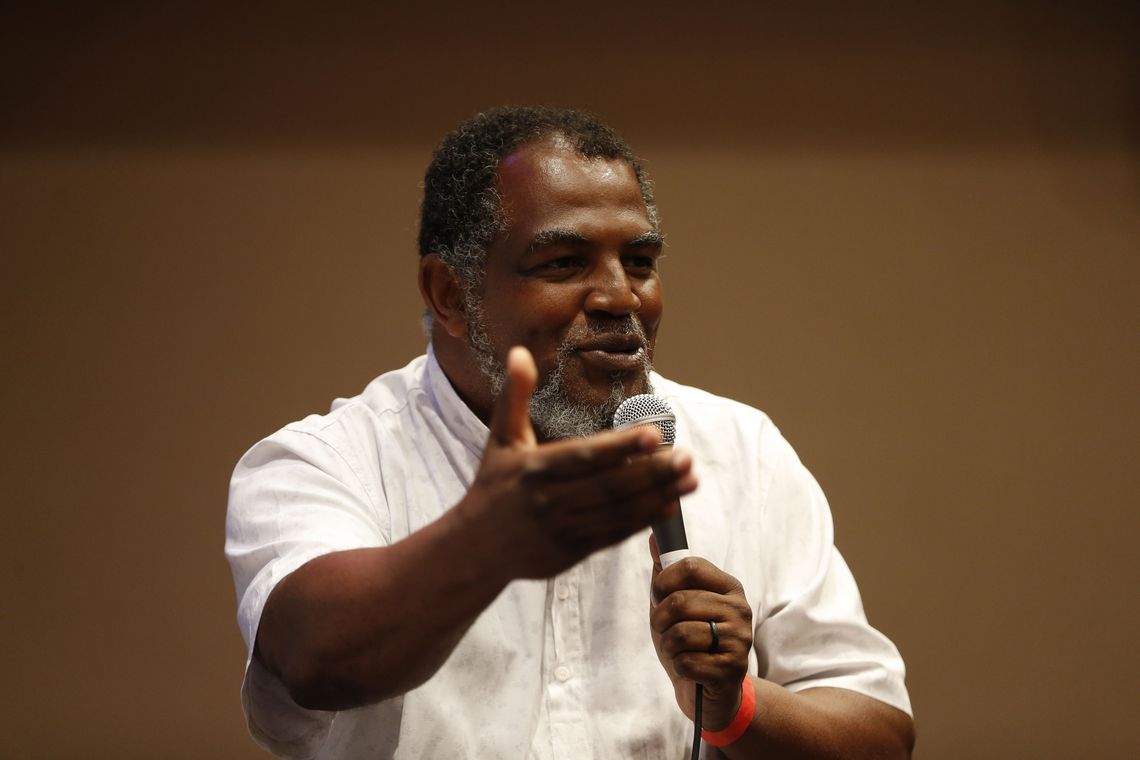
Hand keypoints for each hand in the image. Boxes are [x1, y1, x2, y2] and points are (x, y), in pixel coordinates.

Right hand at [458, 346, 698, 579]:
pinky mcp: (573, 552)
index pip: (584, 456)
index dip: (621, 446)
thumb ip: (514, 396)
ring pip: (618, 512)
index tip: (654, 433)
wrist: (476, 548)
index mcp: (533, 468)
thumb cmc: (493, 485)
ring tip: (691, 477)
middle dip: (652, 471)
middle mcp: (549, 501)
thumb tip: (519, 351)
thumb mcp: (500, 438)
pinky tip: (672, 504)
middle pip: (610, 486)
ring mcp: (563, 529)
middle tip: (687, 456)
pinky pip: (615, 535)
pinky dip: (646, 520)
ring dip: (658, 495)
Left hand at [649, 535, 752, 729]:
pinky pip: (686, 662)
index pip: (689, 566)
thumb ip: (666, 572)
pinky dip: (680, 667)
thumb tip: (653, 537)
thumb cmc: (691, 642)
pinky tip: (692, 669)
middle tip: (663, 629)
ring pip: (680, 633)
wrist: (711, 692)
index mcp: (729, 587)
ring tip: (679, 650)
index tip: (658, 596)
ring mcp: (739, 640)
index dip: (663, 581)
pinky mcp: (732, 670)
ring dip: (669, 646)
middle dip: (659, 619)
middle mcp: (740, 610)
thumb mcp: (676, 604)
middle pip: (680, 601)